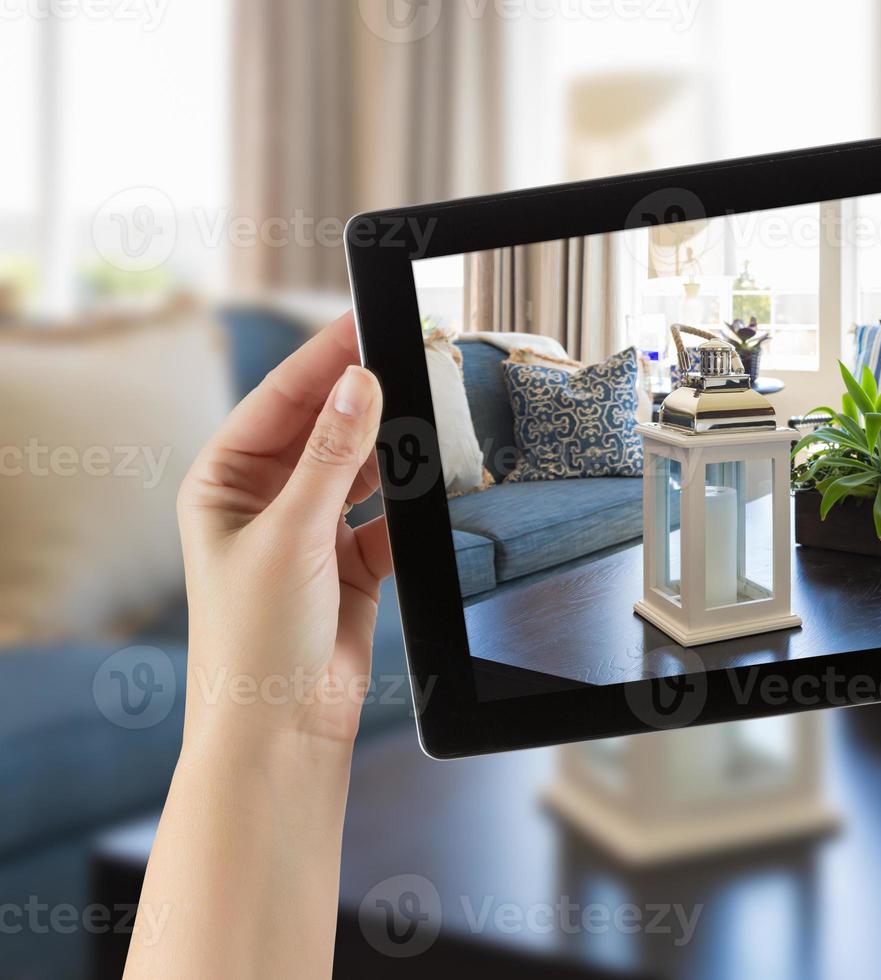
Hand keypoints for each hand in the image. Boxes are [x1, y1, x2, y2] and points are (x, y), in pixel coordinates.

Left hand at [129, 313, 389, 978]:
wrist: (282, 731)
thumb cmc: (253, 643)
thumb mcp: (291, 536)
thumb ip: (332, 458)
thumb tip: (359, 384)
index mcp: (222, 484)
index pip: (279, 401)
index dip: (322, 360)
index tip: (363, 320)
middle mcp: (263, 502)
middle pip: (323, 428)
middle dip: (365, 397)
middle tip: (410, 354)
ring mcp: (309, 532)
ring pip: (360, 468)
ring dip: (391, 449)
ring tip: (428, 414)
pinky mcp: (352, 563)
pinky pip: (388, 516)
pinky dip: (409, 504)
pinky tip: (431, 484)